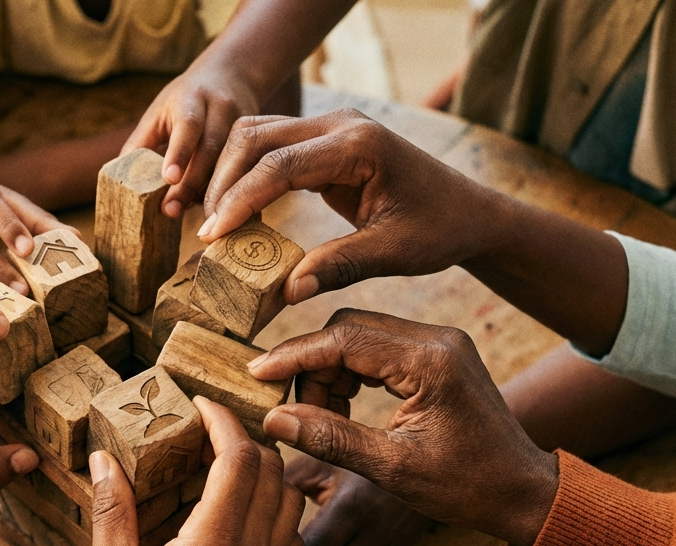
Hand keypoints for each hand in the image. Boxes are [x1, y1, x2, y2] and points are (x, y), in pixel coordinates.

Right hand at [88, 397, 303, 545]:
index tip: (198, 403)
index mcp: (212, 545)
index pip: (239, 459)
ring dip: (264, 471)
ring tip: (223, 462)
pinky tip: (237, 509)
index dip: (222, 421)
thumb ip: (111, 509)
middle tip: (206, 429)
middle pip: (272, 470)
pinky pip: (290, 533)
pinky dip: (274, 507)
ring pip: (290, 499)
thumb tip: (102, 457)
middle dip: (243, 438)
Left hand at [123, 62, 262, 217]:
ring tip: (188, 213)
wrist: (232, 74)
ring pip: (230, 162)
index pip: (187, 126)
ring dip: (209, 191)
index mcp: (193, 99)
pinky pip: (241, 167)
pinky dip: (225, 188)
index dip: (179, 152)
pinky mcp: (256, 136)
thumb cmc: (185, 99)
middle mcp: (220, 109)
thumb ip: (140, 142)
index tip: (168, 178)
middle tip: (171, 210)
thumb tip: (119, 178)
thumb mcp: (160, 112)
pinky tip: (212, 206)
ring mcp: (243, 122)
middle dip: (191, 183)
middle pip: (210, 149)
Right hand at [198, 111, 513, 304]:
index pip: (279, 164)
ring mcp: (331, 126)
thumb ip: (339, 266)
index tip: (213, 237)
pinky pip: (272, 146)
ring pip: (257, 134)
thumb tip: (286, 293)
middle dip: (224, 182)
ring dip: (229, 174)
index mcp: (359, 144)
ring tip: (216, 223)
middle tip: (206, 233)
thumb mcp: (394, 253)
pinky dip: (246, 173)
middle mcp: (341, 124)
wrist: (469, 212)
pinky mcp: (325, 140)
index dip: (240, 200)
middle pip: (256, 137)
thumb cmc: (440, 230)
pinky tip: (236, 211)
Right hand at [250, 308, 558, 545]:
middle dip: (312, 366)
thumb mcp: (393, 469)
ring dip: (329, 371)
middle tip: (295, 412)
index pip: (344, 339)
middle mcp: (435, 339)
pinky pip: (377, 347)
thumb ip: (332, 439)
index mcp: (429, 362)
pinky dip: (351, 372)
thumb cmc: (467, 487)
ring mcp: (438, 341)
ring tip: (322, 418)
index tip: (258, 375)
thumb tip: (274, 419)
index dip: (295, 356)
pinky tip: (344, 409)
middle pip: (348, 328)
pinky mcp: (436, 352)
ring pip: (359, 336)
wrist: (522, 490)